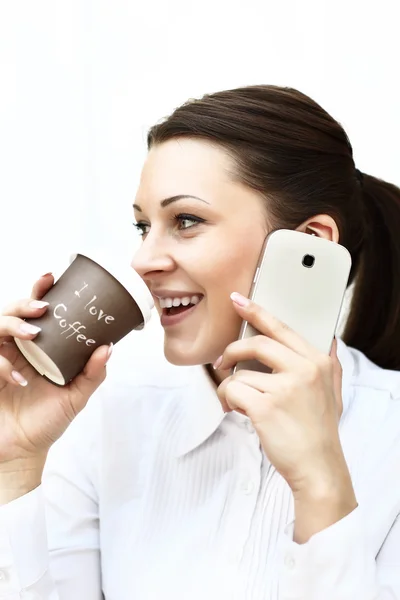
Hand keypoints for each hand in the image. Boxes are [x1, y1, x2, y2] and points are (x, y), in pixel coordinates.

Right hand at [0, 274, 109, 465]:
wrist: (22, 452)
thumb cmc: (46, 421)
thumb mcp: (75, 397)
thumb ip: (92, 374)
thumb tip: (109, 347)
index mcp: (36, 347)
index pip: (34, 312)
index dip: (38, 292)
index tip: (50, 278)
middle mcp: (14, 349)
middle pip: (11, 312)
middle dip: (24, 303)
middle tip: (43, 307)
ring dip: (12, 324)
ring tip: (32, 333)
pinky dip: (2, 365)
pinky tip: (18, 380)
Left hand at [216, 292, 350, 496]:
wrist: (319, 468)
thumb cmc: (319, 431)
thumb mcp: (333, 392)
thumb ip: (329, 363)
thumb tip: (329, 338)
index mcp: (317, 362)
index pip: (281, 328)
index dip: (256, 311)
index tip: (238, 300)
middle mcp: (304, 370)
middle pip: (256, 343)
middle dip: (232, 351)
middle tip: (223, 362)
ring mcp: (285, 388)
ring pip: (240, 373)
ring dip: (230, 388)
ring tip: (238, 404)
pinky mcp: (266, 406)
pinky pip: (232, 390)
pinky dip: (227, 400)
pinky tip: (237, 411)